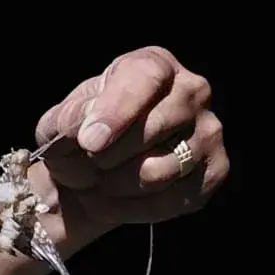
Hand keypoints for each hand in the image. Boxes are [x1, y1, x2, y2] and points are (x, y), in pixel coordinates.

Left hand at [34, 45, 228, 231]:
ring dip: (115, 185)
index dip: (116, 111)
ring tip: (101, 179)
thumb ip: (67, 120)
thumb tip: (84, 128)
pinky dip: (131, 209)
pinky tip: (116, 199)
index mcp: (152, 66)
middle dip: (106, 156)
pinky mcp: (214, 172)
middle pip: (152, 129)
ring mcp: (209, 132)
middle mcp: (192, 91)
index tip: (89, 141)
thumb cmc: (78, 137)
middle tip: (89, 160)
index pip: (144, 79)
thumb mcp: (59, 122)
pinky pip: (171, 201)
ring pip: (158, 171)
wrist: (92, 175)